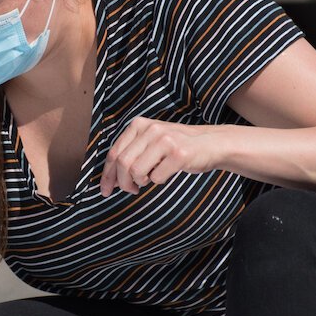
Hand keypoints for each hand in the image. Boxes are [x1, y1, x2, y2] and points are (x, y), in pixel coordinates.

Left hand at [99, 117, 221, 195]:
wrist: (210, 144)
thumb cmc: (176, 147)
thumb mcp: (150, 142)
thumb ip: (130, 154)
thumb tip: (109, 180)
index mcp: (139, 125)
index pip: (114, 153)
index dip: (107, 175)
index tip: (105, 189)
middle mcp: (151, 129)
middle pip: (123, 163)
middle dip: (122, 183)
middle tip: (130, 190)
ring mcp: (165, 140)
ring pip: (136, 171)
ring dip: (140, 182)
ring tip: (148, 180)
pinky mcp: (179, 154)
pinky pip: (156, 177)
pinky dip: (158, 181)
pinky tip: (166, 174)